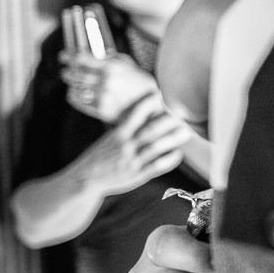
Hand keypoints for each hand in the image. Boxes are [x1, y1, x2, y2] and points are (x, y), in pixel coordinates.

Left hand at [61, 51, 157, 122]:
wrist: (152, 105)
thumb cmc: (139, 82)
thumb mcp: (127, 64)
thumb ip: (109, 58)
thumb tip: (90, 53)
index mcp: (111, 67)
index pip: (81, 59)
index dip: (69, 56)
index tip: (63, 56)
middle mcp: (105, 82)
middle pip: (74, 74)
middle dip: (67, 72)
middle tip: (66, 71)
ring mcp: (102, 97)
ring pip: (74, 89)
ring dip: (72, 85)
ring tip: (74, 83)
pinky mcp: (101, 111)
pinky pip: (78, 102)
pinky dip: (74, 97)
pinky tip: (77, 93)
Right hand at [73, 94, 192, 196]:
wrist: (86, 178)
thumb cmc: (100, 156)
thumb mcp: (109, 138)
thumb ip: (126, 127)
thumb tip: (144, 112)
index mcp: (118, 134)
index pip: (134, 115)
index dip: (147, 104)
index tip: (159, 93)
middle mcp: (126, 146)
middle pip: (150, 130)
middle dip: (167, 121)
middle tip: (183, 113)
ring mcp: (132, 161)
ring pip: (156, 148)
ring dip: (173, 139)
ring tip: (187, 132)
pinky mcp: (138, 175)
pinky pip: (156, 166)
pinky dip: (169, 160)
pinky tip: (179, 153)